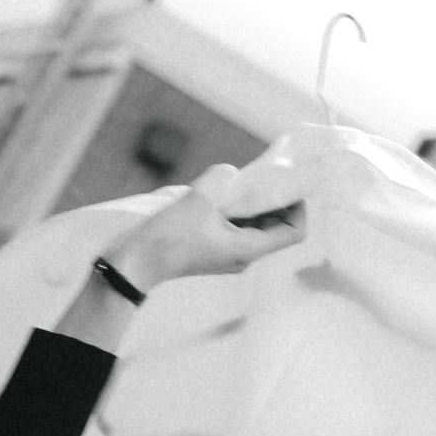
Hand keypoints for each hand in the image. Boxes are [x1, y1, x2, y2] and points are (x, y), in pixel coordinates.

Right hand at [108, 163, 307, 293]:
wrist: (136, 263)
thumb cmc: (168, 237)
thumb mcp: (200, 198)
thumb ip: (224, 178)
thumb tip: (232, 173)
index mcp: (248, 249)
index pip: (294, 232)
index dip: (299, 207)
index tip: (289, 182)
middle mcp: (244, 255)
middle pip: (278, 227)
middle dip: (278, 200)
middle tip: (271, 172)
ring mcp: (228, 254)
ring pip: (258, 226)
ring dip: (257, 203)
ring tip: (246, 179)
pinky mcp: (213, 249)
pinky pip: (238, 227)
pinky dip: (240, 209)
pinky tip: (226, 191)